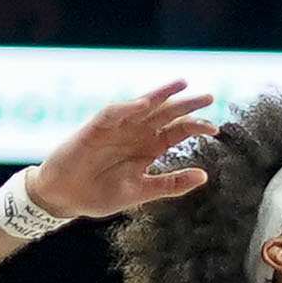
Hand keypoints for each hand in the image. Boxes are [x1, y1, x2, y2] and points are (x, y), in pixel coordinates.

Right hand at [31, 84, 222, 222]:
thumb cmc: (101, 193)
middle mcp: (136, 134)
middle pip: (166, 114)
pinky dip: (127, 107)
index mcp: (149, 148)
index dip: (196, 127)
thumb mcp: (142, 192)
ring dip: (161, 94)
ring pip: (142, 105)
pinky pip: (112, 113)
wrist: (65, 198)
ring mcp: (117, 128)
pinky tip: (143, 104)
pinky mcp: (95, 129)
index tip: (215, 129)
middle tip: (209, 97)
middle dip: (186, 104)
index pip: (177, 131)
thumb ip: (171, 184)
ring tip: (181, 84)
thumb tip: (204, 176)